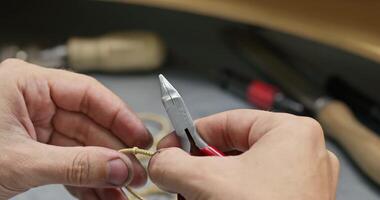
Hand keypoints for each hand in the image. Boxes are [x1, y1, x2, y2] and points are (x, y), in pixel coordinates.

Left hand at [0, 59, 151, 199]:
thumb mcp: (20, 161)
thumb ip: (75, 164)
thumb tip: (119, 167)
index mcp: (27, 86)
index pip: (87, 93)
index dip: (119, 115)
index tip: (140, 138)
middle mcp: (34, 103)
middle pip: (89, 124)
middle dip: (113, 152)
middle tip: (137, 173)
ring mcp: (35, 128)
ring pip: (81, 148)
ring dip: (103, 172)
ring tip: (124, 191)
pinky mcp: (33, 151)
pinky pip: (68, 164)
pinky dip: (86, 181)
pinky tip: (104, 195)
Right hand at [148, 109, 338, 199]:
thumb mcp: (206, 182)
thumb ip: (174, 164)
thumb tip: (160, 161)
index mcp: (290, 131)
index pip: (226, 122)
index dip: (190, 134)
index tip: (168, 149)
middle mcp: (302, 153)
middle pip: (233, 149)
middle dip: (201, 166)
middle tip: (180, 178)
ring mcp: (302, 180)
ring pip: (242, 173)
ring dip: (213, 185)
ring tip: (197, 197)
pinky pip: (255, 189)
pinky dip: (231, 195)